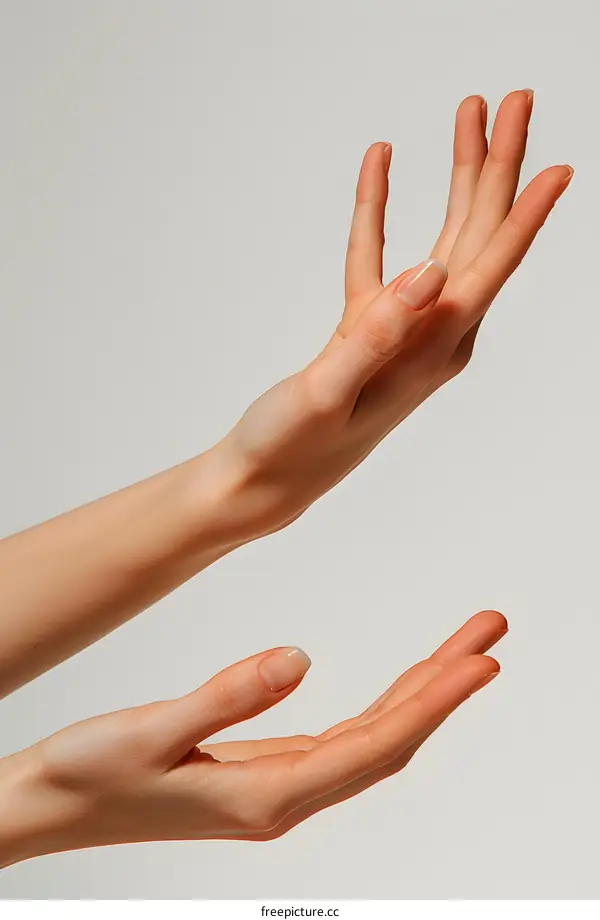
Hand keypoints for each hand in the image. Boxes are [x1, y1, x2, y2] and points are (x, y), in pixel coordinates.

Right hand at [0, 611, 505, 863]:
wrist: (53, 805)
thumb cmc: (92, 774)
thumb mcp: (152, 732)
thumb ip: (227, 695)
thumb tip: (300, 658)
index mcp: (265, 798)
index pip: (373, 746)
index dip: (433, 703)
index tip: (480, 662)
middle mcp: (283, 798)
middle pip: (388, 739)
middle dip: (443, 686)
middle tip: (488, 632)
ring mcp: (277, 788)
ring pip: (372, 738)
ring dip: (420, 691)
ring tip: (462, 647)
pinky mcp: (264, 771)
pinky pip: (345, 738)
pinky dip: (385, 706)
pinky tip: (403, 685)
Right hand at [220, 89, 571, 537]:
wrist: (267, 478)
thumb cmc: (292, 447)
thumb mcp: (328, 392)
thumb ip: (376, 334)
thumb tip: (431, 273)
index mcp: (431, 350)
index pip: (489, 269)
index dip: (526, 215)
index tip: (560, 165)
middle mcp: (432, 337)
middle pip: (478, 238)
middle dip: (498, 168)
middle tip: (514, 100)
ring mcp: (404, 330)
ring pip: (444, 240)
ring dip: (459, 180)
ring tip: (467, 118)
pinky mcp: (370, 328)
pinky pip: (381, 256)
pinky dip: (380, 210)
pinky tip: (379, 167)